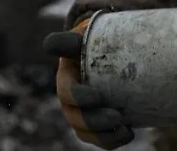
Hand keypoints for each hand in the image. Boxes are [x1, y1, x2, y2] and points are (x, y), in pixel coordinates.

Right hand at [43, 17, 134, 148]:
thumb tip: (48, 45)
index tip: (96, 97)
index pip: (66, 89)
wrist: (105, 53)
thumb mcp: (84, 36)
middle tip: (116, 116)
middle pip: (75, 116)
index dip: (78, 96)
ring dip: (103, 135)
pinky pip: (98, 139)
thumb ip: (70, 40)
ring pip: (85, 132)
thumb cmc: (94, 42)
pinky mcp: (93, 122)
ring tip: (125, 130)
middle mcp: (70, 98)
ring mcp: (80, 112)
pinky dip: (112, 141)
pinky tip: (128, 134)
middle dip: (94, 120)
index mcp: (67, 76)